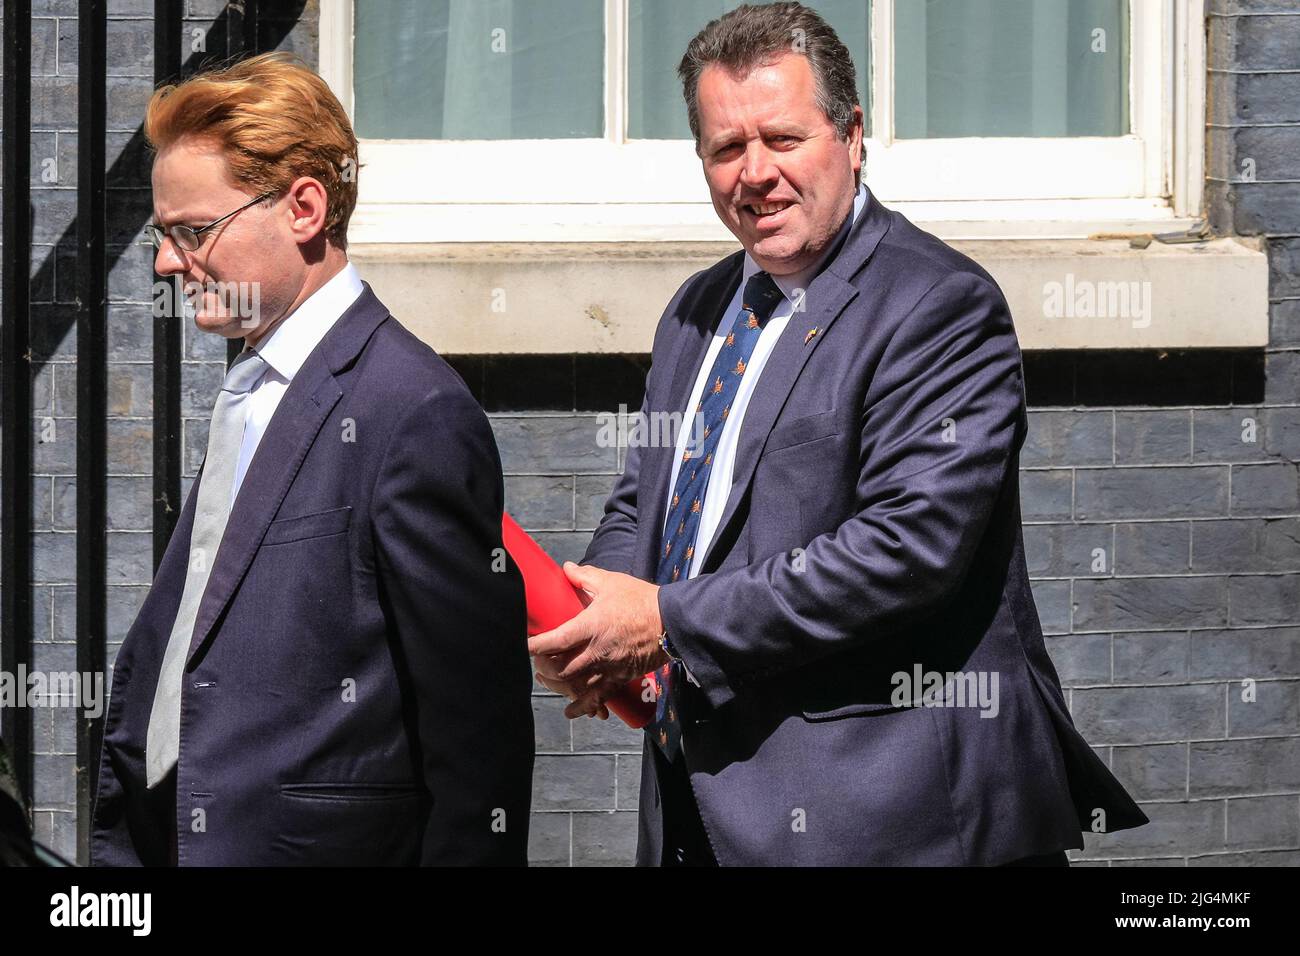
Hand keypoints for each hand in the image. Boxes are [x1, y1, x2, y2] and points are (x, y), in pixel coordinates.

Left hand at [528, 562, 670, 718]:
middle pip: (560, 667)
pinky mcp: (620, 678)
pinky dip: (583, 707)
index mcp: (590, 626)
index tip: (524, 644)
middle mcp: (595, 651)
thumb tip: (567, 568)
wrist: (672, 622)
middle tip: (537, 660)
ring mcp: (608, 668)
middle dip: (543, 666)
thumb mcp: (611, 582)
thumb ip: (585, 576)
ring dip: (557, 685)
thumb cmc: (641, 600)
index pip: (555, 640)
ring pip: (575, 685)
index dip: (535, 645)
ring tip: (547, 680)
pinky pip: (598, 698)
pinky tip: (571, 712)